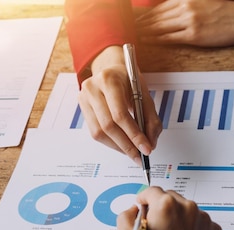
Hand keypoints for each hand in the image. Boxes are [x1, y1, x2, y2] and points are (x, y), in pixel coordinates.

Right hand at [78, 46, 161, 164]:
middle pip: (108, 126)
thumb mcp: (145, 95)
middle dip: (127, 145)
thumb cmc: (129, 81)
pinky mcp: (82, 108)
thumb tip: (150, 144)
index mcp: (109, 80)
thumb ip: (151, 119)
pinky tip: (123, 145)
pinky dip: (111, 143)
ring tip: (133, 153)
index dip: (134, 135)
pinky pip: (95, 133)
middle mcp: (92, 88)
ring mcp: (83, 98)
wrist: (111, 69)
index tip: (146, 149)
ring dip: (118, 147)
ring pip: (99, 133)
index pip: (120, 115)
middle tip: (140, 157)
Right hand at [117, 187, 222, 229]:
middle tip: (155, 229)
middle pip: (170, 198)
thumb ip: (125, 217)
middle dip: (161, 209)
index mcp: (166, 205)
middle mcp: (187, 207)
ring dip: (177, 219)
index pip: (151, 191)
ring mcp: (204, 219)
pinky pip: (200, 223)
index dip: (143, 199)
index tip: (143, 206)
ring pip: (186, 210)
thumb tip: (133, 210)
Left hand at [135, 0, 233, 46]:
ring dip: (142, 32)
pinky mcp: (194, 34)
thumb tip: (173, 14)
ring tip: (129, 38)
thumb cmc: (227, 12)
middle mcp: (183, 7)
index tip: (129, 21)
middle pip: (153, 16)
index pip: (156, 8)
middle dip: (136, 23)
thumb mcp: (203, 3)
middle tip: (122, 30)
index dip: (141, 15)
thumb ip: (186, 7)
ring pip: (158, 26)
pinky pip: (169, 37)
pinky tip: (146, 43)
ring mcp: (188, 20)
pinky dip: (156, 40)